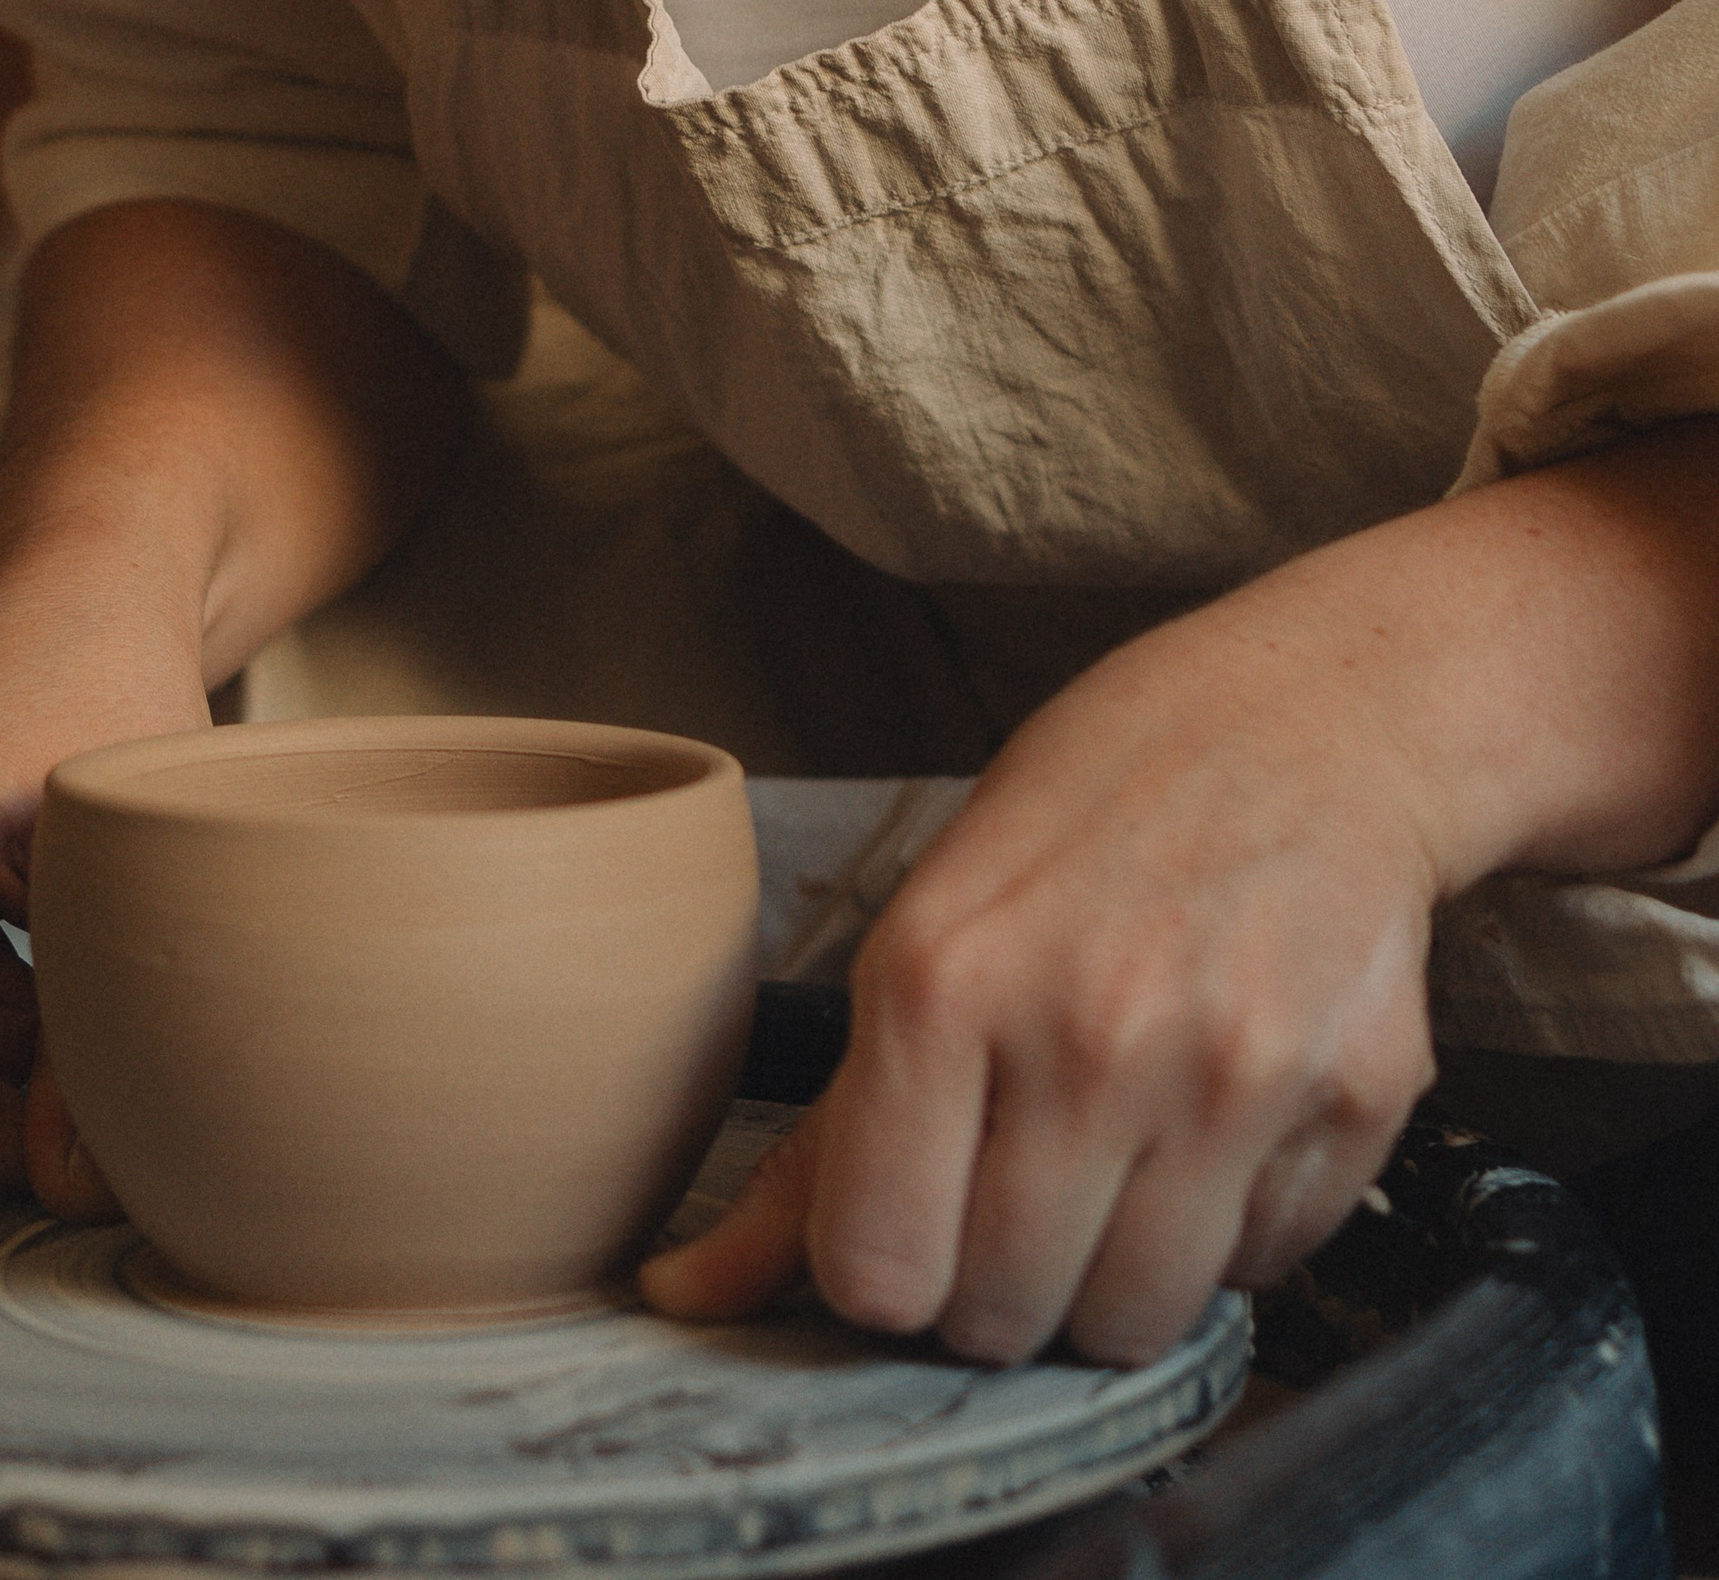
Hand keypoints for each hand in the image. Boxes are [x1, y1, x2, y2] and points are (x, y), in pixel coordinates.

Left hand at [643, 605, 1438, 1363]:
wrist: (1315, 719)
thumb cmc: (1097, 805)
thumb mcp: (928, 921)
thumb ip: (825, 1130)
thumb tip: (690, 1294)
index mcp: (946, 977)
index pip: (880, 1271)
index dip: (884, 1270)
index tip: (907, 1221)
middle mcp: (1088, 1035)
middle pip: (1003, 1318)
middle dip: (994, 1283)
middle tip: (1015, 1182)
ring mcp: (1231, 1074)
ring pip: (1134, 1323)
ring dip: (1111, 1276)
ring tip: (1117, 1157)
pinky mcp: (1352, 1102)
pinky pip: (1261, 1269)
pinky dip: (1229, 1232)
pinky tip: (1215, 1119)